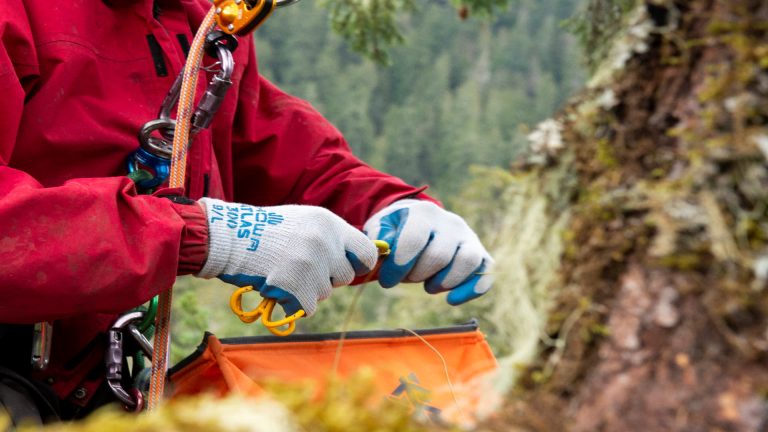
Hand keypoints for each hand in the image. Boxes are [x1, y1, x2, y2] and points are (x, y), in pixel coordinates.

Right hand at [197, 198, 377, 315]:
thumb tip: (354, 259)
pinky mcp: (297, 286)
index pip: (366, 251)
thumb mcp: (304, 221)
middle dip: (327, 278)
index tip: (352, 269)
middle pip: (344, 277)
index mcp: (329, 223)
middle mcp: (325, 242)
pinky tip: (279, 287)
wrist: (230, 237)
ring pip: (324, 293)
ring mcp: (311, 265)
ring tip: (285, 272)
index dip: (361, 264)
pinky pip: (309, 307)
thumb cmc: (266, 229)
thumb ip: (330, 237)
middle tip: (303, 270)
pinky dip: (295, 303)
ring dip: (307, 290)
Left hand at [363, 199, 492, 304]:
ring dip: (444, 282)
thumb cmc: (397, 230)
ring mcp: (469, 238)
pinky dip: (471, 290)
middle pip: (439, 256)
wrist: (421, 222)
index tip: (386, 281)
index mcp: (423, 213)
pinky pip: (486, 273)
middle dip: (417, 275)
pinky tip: (451, 299)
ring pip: (467, 261)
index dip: (398, 266)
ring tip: (428, 286)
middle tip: (407, 278)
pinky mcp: (482, 254)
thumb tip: (383, 251)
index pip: (414, 241)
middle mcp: (451, 222)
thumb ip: (377, 239)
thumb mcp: (380, 228)